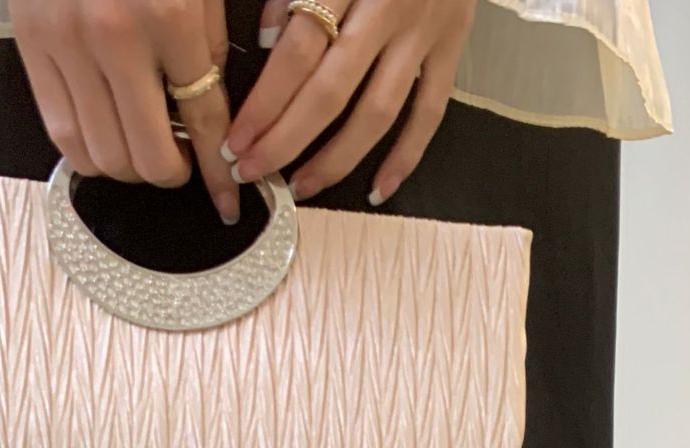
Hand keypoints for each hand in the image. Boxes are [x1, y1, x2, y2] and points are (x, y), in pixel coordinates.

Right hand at [10, 0, 240, 223]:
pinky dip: (90, 151)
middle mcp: (115, 36)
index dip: (218, 170)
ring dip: (131, 168)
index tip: (228, 196)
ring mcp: (67, 44)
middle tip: (182, 164)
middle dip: (174, 174)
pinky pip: (61, 134)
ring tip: (144, 148)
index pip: (204, 121)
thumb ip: (206, 41)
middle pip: (150, 157)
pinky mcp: (32, 45)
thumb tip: (209, 111)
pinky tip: (107, 137)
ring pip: (104, 157)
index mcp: (168, 15)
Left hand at [226, 0, 475, 204]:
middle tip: (254, 171)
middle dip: (287, 140)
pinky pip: (429, 113)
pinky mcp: (452, 47)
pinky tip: (377, 188)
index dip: (264, 103)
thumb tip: (267, 41)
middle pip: (331, 91)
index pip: (297, 52)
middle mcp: (387, 8)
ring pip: (377, 112)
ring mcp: (423, 32)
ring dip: (336, 159)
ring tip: (301, 187)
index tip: (237, 140)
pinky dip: (405, 157)